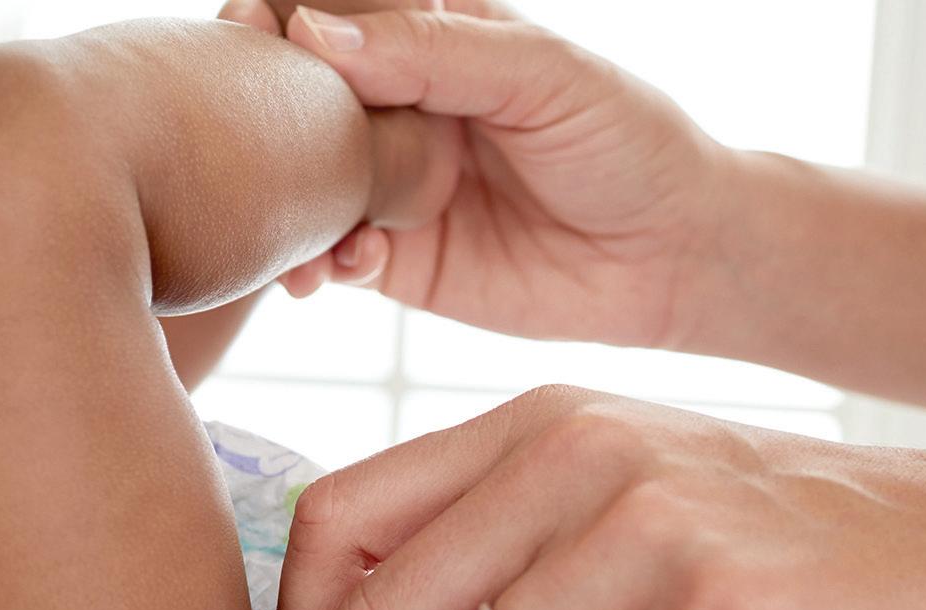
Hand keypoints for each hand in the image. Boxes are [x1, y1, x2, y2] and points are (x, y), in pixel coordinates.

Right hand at [277, 4, 730, 348]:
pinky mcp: (397, 261)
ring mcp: (392, 185)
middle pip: (295, 97)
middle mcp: (401, 106)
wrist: (676, 258)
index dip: (278, 16)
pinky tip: (341, 267)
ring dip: (281, 199)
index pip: (330, 8)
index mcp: (434, 36)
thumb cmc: (629, 143)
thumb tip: (314, 33)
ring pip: (301, 182)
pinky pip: (330, 257)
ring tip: (292, 221)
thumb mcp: (541, 75)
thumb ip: (432, 52)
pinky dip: (317, 262)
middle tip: (249, 139)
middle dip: (260, 114)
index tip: (253, 33)